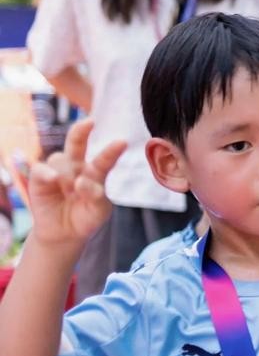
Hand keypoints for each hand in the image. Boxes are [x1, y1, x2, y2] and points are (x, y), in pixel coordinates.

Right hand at [26, 120, 123, 247]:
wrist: (65, 233)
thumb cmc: (86, 217)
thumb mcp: (98, 211)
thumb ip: (95, 196)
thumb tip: (81, 182)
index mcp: (95, 173)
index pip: (104, 160)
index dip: (112, 151)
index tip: (122, 142)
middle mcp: (76, 167)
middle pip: (77, 144)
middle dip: (81, 131)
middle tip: (90, 122)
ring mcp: (57, 171)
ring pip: (61, 160)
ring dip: (67, 174)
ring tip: (71, 191)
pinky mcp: (40, 179)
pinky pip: (41, 169)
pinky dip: (47, 173)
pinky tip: (54, 180)